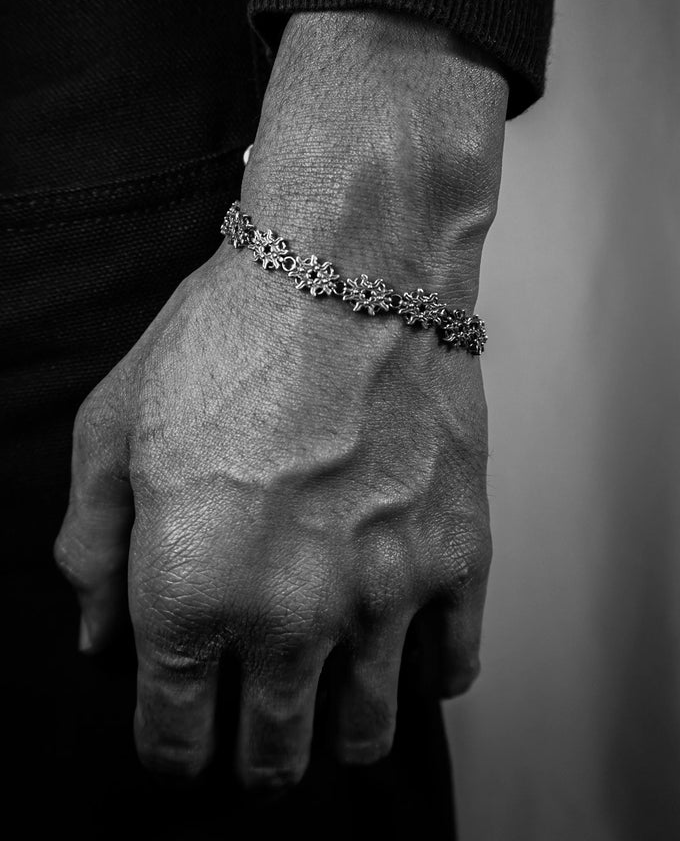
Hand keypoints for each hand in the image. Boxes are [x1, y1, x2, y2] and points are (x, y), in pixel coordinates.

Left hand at [54, 10, 507, 788]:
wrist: (351, 266)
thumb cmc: (230, 333)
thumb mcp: (112, 425)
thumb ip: (92, 547)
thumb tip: (101, 638)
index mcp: (191, 591)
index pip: (172, 737)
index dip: (167, 752)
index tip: (178, 737)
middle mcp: (291, 615)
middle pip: (270, 758)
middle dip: (249, 757)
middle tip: (250, 726)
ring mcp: (386, 595)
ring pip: (362, 735)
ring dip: (335, 735)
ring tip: (324, 702)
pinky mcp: (458, 559)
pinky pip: (452, 670)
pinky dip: (422, 677)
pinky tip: (400, 648)